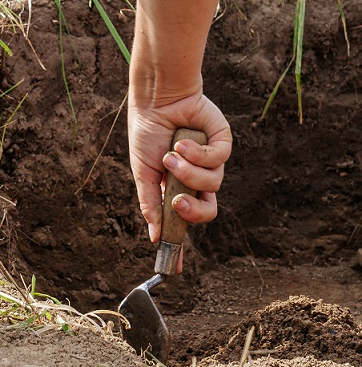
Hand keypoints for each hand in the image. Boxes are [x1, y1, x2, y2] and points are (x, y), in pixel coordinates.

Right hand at [128, 90, 231, 245]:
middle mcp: (196, 178)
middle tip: (178, 201)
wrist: (156, 99)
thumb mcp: (142, 170)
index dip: (181, 243)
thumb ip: (149, 202)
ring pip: (213, 185)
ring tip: (173, 154)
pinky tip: (184, 140)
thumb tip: (155, 236)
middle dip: (194, 210)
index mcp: (176, 187)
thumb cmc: (147, 132)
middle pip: (207, 211)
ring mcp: (211, 161)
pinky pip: (220, 160)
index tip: (175, 267)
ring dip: (189, 171)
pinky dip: (199, 153)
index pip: (184, 220)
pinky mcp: (223, 143)